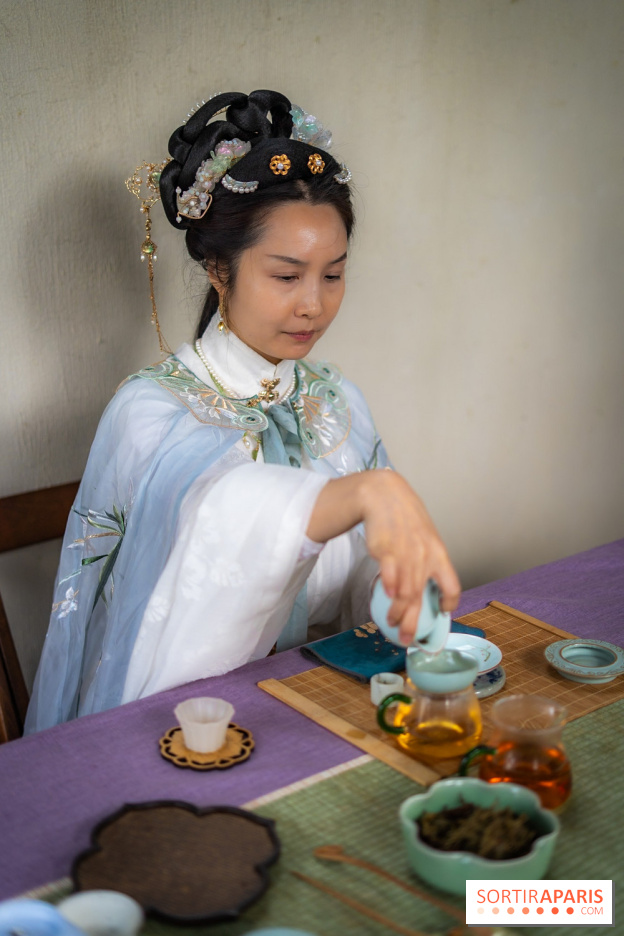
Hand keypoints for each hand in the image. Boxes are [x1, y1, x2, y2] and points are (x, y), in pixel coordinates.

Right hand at [360, 471, 460, 643]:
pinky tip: (387, 597)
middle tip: (408, 639)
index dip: (448, 603)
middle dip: (414, 622)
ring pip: (405, 592)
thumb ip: (426, 563)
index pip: (452, 586)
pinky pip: (390, 574)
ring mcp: (406, 554)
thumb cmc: (405, 520)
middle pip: (421, 597)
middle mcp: (425, 557)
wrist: (385, 496)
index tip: (441, 612)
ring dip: (398, 612)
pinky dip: (389, 588)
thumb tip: (424, 589)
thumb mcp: (425, 538)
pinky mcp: (386, 550)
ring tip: (393, 622)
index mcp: (439, 555)